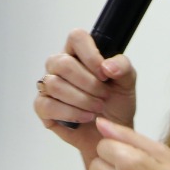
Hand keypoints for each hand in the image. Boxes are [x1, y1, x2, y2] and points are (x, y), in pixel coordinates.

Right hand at [34, 28, 137, 163]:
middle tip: (104, 95)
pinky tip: (84, 117)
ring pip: (54, 84)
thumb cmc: (116, 105)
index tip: (104, 73)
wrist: (111, 132)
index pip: (76, 38)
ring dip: (81, 99)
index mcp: (79, 53)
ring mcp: (48, 85)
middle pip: (63, 63)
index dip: (90, 54)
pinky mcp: (42, 106)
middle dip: (88, 84)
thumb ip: (123, 67)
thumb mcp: (127, 83)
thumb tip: (107, 66)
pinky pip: (47, 105)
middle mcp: (60, 66)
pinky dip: (70, 113)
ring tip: (96, 107)